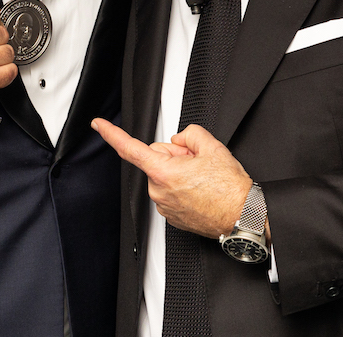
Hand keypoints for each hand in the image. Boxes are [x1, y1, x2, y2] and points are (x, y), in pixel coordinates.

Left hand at [92, 119, 250, 238]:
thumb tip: (179, 140)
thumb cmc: (230, 189)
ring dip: (180, 173)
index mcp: (163, 172)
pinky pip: (170, 192)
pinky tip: (201, 191)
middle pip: (156, 159)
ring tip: (203, 180)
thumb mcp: (212, 147)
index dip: (111, 134)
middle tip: (198, 163)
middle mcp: (159, 191)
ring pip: (164, 176)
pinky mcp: (172, 217)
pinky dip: (183, 188)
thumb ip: (188, 134)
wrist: (243, 216)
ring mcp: (165, 206)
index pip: (129, 149)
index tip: (99, 125)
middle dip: (174, 156)